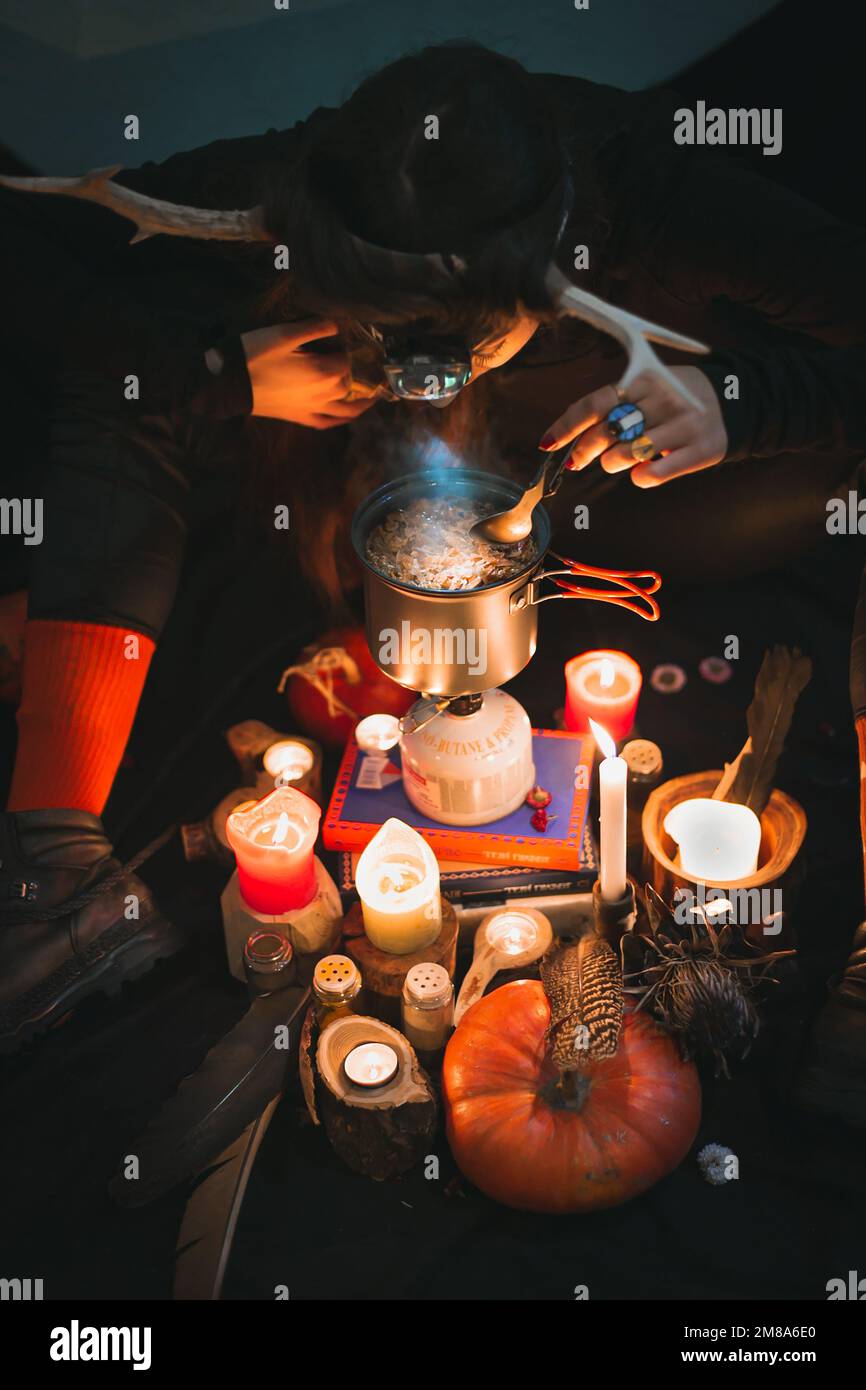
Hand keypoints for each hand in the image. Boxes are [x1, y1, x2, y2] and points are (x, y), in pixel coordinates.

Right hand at [241, 318, 373, 427]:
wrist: (228, 384)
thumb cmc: (255, 355)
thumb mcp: (284, 334)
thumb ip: (316, 328)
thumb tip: (340, 323)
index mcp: (323, 371)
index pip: (352, 360)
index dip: (356, 349)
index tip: (356, 339)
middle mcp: (324, 394)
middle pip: (354, 384)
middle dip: (365, 374)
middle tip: (371, 364)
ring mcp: (313, 408)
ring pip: (348, 410)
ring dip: (364, 402)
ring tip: (374, 393)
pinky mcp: (300, 417)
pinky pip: (328, 422)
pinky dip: (341, 419)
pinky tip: (346, 414)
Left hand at [539, 366, 727, 487]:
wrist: (736, 401)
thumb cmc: (678, 398)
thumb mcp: (649, 387)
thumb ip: (614, 403)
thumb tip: (572, 433)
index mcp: (646, 380)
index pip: (596, 403)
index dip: (567, 425)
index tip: (547, 443)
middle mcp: (663, 400)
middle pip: (608, 430)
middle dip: (585, 449)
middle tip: (579, 460)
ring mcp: (683, 425)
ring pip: (628, 453)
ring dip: (613, 463)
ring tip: (617, 461)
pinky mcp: (700, 450)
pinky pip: (654, 474)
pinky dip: (640, 478)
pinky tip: (642, 473)